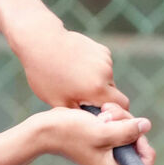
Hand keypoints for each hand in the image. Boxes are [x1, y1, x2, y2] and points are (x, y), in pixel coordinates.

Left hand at [11, 26, 130, 110]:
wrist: (41, 41)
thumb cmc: (45, 75)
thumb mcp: (58, 102)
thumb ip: (79, 114)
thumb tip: (93, 123)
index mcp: (97, 89)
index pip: (122, 106)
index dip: (114, 113)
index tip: (99, 115)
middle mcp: (106, 73)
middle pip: (114, 93)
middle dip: (102, 98)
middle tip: (81, 98)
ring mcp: (105, 59)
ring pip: (107, 79)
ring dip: (96, 83)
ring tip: (73, 80)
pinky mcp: (102, 50)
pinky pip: (103, 66)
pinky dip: (94, 70)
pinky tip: (75, 66)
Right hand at [33, 102, 153, 164]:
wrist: (46, 128)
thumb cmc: (70, 133)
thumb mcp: (102, 131)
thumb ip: (127, 131)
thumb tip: (146, 126)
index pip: (144, 164)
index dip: (145, 146)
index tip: (134, 132)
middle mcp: (112, 163)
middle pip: (137, 142)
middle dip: (128, 125)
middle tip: (111, 118)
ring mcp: (107, 150)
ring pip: (128, 130)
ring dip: (119, 116)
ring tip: (103, 113)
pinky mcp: (102, 138)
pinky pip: (118, 125)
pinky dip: (113, 115)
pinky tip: (101, 112)